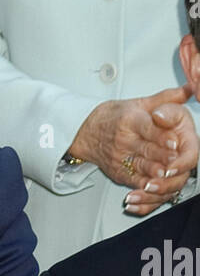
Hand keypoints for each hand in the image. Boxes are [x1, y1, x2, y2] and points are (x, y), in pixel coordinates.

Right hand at [68, 86, 198, 214]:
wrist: (87, 132)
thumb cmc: (114, 117)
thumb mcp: (139, 103)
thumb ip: (166, 98)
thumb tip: (189, 88)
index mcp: (130, 120)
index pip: (147, 128)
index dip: (161, 136)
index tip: (174, 141)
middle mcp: (123, 140)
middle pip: (146, 149)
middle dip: (161, 156)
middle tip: (175, 159)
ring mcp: (120, 157)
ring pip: (140, 166)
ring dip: (152, 172)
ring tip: (164, 175)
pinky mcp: (118, 171)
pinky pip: (132, 180)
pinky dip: (142, 185)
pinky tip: (151, 187)